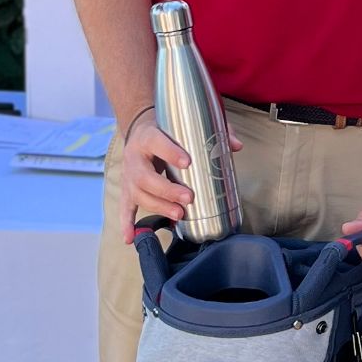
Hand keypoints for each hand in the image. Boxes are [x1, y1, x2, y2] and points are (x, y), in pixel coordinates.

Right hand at [120, 108, 240, 238]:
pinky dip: (127, 223)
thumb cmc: (166, 129)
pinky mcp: (128, 189)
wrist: (140, 130)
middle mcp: (134, 157)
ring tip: (178, 215)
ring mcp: (129, 175)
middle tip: (188, 198)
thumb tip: (236, 145)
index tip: (187, 162)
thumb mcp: (186, 124)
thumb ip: (213, 130)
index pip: (156, 142)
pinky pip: (125, 207)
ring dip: (158, 207)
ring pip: (138, 194)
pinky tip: (130, 237)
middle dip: (167, 190)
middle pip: (145, 176)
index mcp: (147, 136)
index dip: (170, 152)